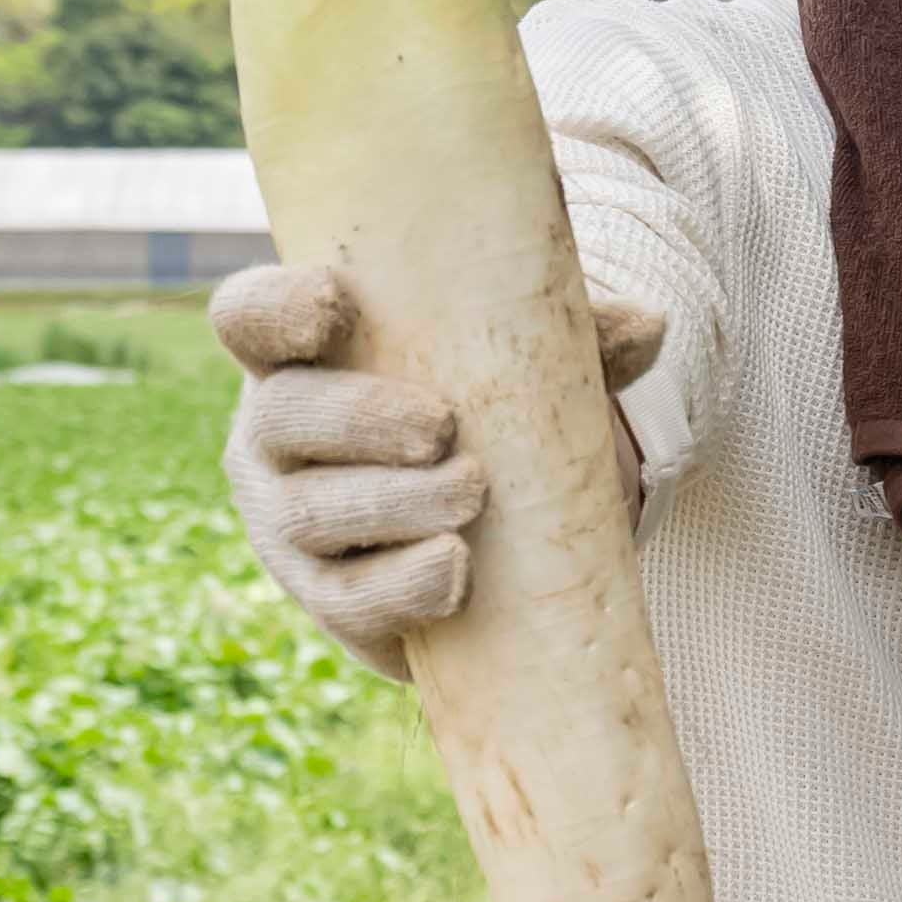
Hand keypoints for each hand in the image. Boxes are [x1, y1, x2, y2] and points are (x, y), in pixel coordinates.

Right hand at [211, 265, 662, 679]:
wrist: (489, 525)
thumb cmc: (486, 408)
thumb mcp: (526, 364)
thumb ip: (578, 340)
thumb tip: (650, 325)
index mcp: (304, 355)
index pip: (251, 316)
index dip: (277, 307)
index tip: (335, 303)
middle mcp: (273, 433)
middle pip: (284, 415)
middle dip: (359, 420)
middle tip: (441, 428)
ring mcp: (287, 519)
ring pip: (312, 511)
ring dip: (393, 503)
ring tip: (472, 493)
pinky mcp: (326, 594)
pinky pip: (348, 598)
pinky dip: (402, 586)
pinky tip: (454, 571)